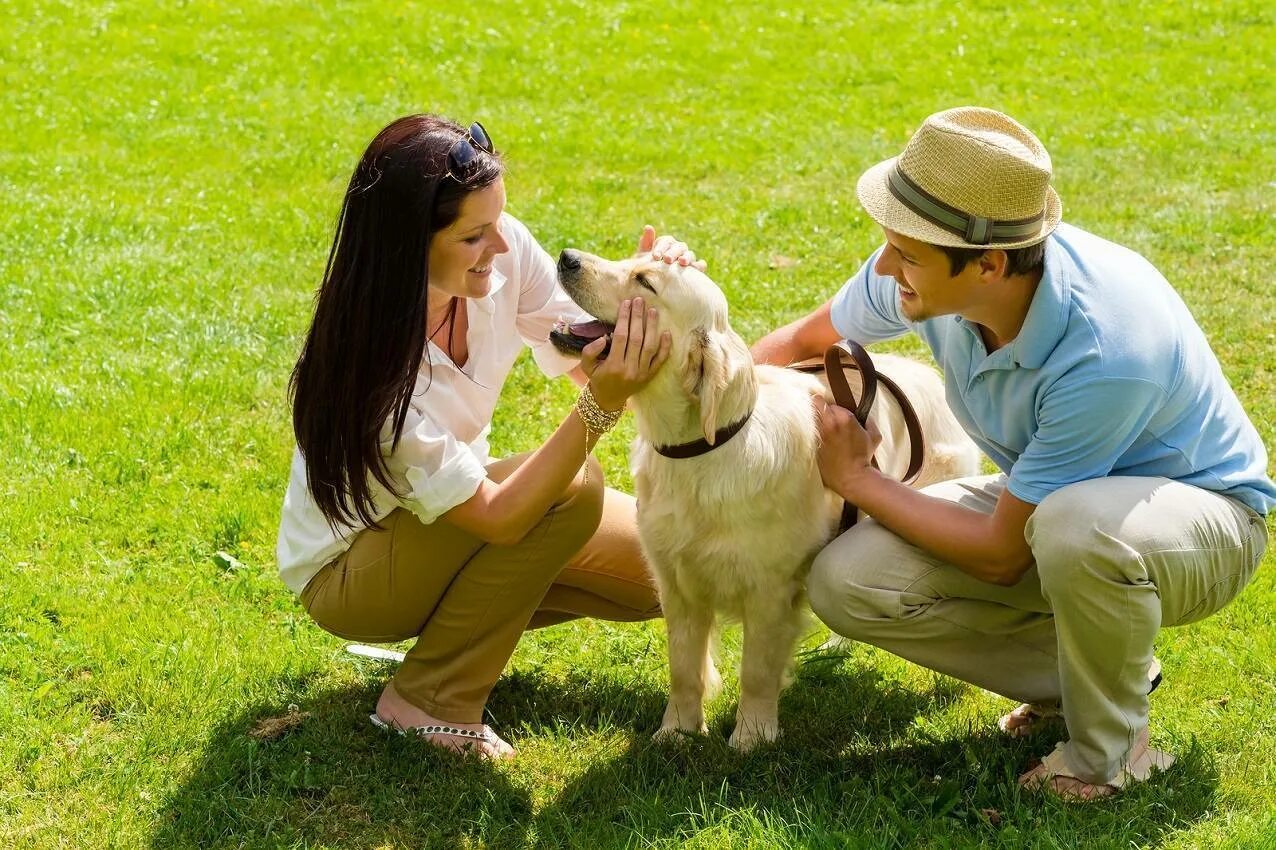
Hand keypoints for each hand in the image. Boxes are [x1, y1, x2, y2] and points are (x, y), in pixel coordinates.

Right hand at [580, 296, 671, 410]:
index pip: (621, 337)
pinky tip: (667, 332)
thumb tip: (603, 338)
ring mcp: (642, 373)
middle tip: (640, 301)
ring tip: (653, 311)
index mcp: (613, 366)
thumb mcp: (586, 367)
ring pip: (650, 347)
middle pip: (637, 339)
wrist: (608, 399)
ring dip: (652, 327)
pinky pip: (660, 360)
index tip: (626, 303)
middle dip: (638, 317)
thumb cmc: (597, 378)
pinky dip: (665, 347)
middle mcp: (630, 369)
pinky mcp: (650, 376)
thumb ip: (590, 351)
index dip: (624, 318)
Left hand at [638, 225, 707, 270]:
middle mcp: (678, 250)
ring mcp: (687, 259)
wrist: (654, 287)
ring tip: (682, 262)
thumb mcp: (643, 259)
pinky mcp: (695, 269)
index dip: (661, 247)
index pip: (666, 241)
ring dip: (686, 257)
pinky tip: (697, 269)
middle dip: (673, 252)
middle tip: (667, 260)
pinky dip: (700, 265)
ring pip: (690, 254)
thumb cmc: (648, 271)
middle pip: (679, 246)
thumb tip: (648, 227)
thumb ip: (645, 245)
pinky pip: (700, 265)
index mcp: (666, 245)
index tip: (655, 256)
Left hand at [814, 396, 881, 495]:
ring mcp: (819, 433)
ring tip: (812, 422)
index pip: (830, 402)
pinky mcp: (812, 444)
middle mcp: (829, 423)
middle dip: (818, 407)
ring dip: (811, 417)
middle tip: (819, 412)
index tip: (832, 413)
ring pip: (808, 415)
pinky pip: (805, 431)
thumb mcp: (874, 437)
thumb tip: (864, 417)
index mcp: (845, 418)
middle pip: (815, 403)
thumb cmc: (863, 457)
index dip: (831, 407)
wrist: (852, 476)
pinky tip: (808, 434)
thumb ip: (869, 422)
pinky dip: (807, 430)